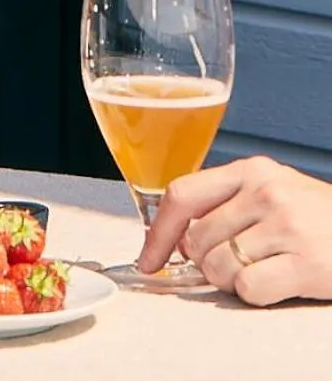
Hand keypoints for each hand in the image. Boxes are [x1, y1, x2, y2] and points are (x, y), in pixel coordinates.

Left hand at [139, 155, 331, 305]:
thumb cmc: (319, 219)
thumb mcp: (272, 192)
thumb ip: (224, 203)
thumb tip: (173, 238)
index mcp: (251, 170)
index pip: (181, 195)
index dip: (158, 232)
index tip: (150, 259)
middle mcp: (267, 192)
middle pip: (196, 240)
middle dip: (207, 263)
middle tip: (240, 262)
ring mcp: (288, 225)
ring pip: (217, 267)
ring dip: (232, 280)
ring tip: (265, 268)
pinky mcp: (306, 262)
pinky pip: (248, 289)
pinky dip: (256, 294)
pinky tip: (279, 282)